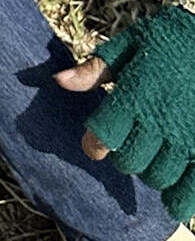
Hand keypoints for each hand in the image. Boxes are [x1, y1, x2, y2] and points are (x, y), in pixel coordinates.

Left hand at [57, 5, 194, 220]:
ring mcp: (189, 139)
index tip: (95, 143)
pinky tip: (173, 195)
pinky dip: (179, 200)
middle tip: (129, 145)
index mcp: (136, 93)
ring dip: (151, 172)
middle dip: (123, 157)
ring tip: (155, 155)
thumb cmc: (171, 40)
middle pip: (129, 162)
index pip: (102, 137)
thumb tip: (59, 81)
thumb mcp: (131, 44)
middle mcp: (161, 120)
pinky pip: (191, 192)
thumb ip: (97, 69)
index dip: (94, 145)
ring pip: (159, 178)